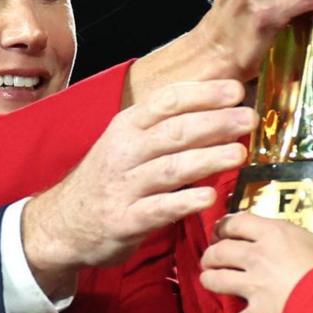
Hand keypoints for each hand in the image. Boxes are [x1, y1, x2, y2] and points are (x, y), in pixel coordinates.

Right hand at [25, 81, 255, 295]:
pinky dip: (184, 202)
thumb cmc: (109, 179)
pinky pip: (158, 209)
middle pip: (174, 131)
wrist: (63, 223)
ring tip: (238, 153)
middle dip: (214, 122)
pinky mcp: (124, 220)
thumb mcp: (129, 144)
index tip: (236, 90)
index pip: (167, 102)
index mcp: (128, 126)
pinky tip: (209, 197)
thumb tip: (220, 111)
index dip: (203, 94)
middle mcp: (125, 151)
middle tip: (248, 118)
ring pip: (170, 168)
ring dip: (206, 159)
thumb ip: (168, 129)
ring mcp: (123, 187)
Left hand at [199, 214, 312, 312]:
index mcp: (274, 234)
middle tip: (212, 258)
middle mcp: (256, 257)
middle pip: (219, 251)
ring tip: (210, 282)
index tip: (223, 229)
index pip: (237, 221)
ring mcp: (252, 286)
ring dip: (210, 282)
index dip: (226, 225)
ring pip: (215, 281)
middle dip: (211, 254)